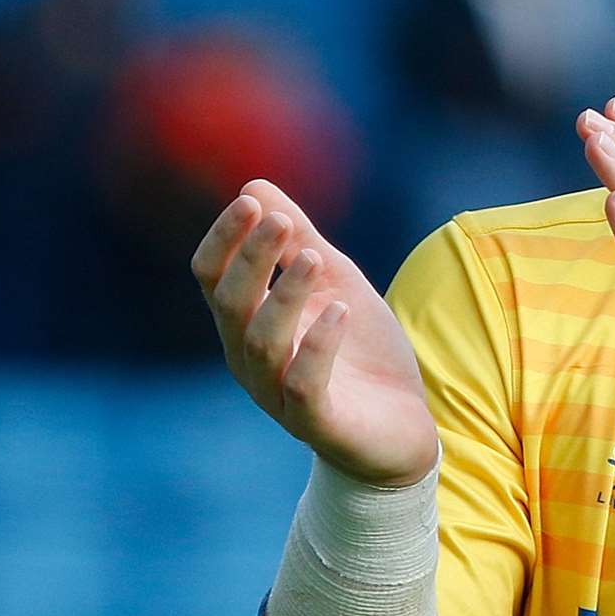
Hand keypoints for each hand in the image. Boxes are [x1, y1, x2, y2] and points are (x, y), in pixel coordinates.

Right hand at [192, 180, 438, 486]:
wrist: (401, 429)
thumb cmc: (358, 352)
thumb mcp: (336, 283)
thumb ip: (299, 241)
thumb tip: (253, 186)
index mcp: (247, 322)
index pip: (213, 276)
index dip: (226, 239)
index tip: (251, 202)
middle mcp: (251, 360)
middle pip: (231, 304)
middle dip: (252, 260)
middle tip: (280, 221)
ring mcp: (280, 396)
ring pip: (262, 344)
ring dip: (285, 296)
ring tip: (314, 257)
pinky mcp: (318, 424)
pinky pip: (304, 386)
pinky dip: (318, 346)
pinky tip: (339, 311)